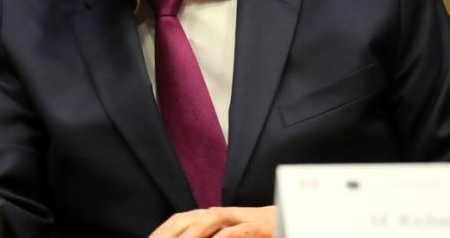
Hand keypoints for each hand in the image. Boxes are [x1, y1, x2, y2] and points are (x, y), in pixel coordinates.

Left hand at [148, 205, 275, 237]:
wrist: (287, 221)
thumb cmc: (252, 233)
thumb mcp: (225, 234)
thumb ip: (207, 236)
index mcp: (208, 217)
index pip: (177, 221)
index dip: (161, 231)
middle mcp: (219, 214)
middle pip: (186, 218)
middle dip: (168, 233)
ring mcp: (237, 217)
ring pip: (209, 221)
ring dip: (192, 234)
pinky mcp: (258, 225)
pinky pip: (239, 230)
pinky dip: (226, 236)